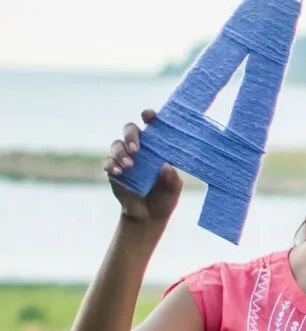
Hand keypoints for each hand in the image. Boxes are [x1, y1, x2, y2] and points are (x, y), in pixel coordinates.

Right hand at [103, 112, 180, 233]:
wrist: (149, 216)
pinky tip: (118, 171)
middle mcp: (139, 149)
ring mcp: (124, 158)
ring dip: (121, 152)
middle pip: (130, 130)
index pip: (153, 127)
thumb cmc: (165, 197)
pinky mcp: (113, 170)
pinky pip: (108, 162)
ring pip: (117, 144)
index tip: (149, 115)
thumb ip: (172, 179)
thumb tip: (166, 166)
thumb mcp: (173, 189)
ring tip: (130, 165)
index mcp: (157, 148)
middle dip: (131, 135)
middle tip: (137, 149)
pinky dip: (111, 164)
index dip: (150, 117)